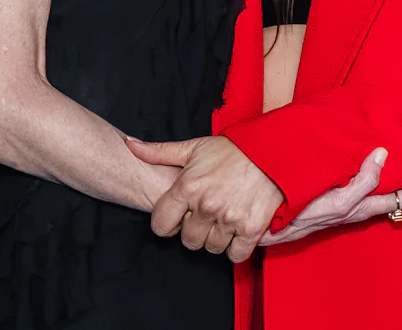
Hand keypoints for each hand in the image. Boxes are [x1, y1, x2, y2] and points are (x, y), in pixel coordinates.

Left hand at [126, 135, 283, 262]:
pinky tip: (238, 228)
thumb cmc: (232, 149)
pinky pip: (234, 255)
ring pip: (210, 248)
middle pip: (187, 241)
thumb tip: (129, 144)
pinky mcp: (250, 230)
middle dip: (194, 229)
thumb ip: (159, 152)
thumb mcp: (194, 147)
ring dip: (215, 237)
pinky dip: (236, 247)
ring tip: (224, 217)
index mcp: (188, 186)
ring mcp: (229, 219)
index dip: (167, 222)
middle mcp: (206, 205)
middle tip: (207, 213)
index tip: (179, 215)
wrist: (272, 151)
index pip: (160, 225)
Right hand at [258, 148, 401, 245]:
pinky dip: (382, 170)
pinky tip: (380, 157)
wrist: (266, 221)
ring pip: (387, 187)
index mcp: (367, 204)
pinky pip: (368, 181)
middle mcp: (364, 203)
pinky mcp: (337, 193)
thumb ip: (361, 182)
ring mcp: (352, 200)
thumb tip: (382, 154)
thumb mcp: (335, 202)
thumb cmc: (300, 215)